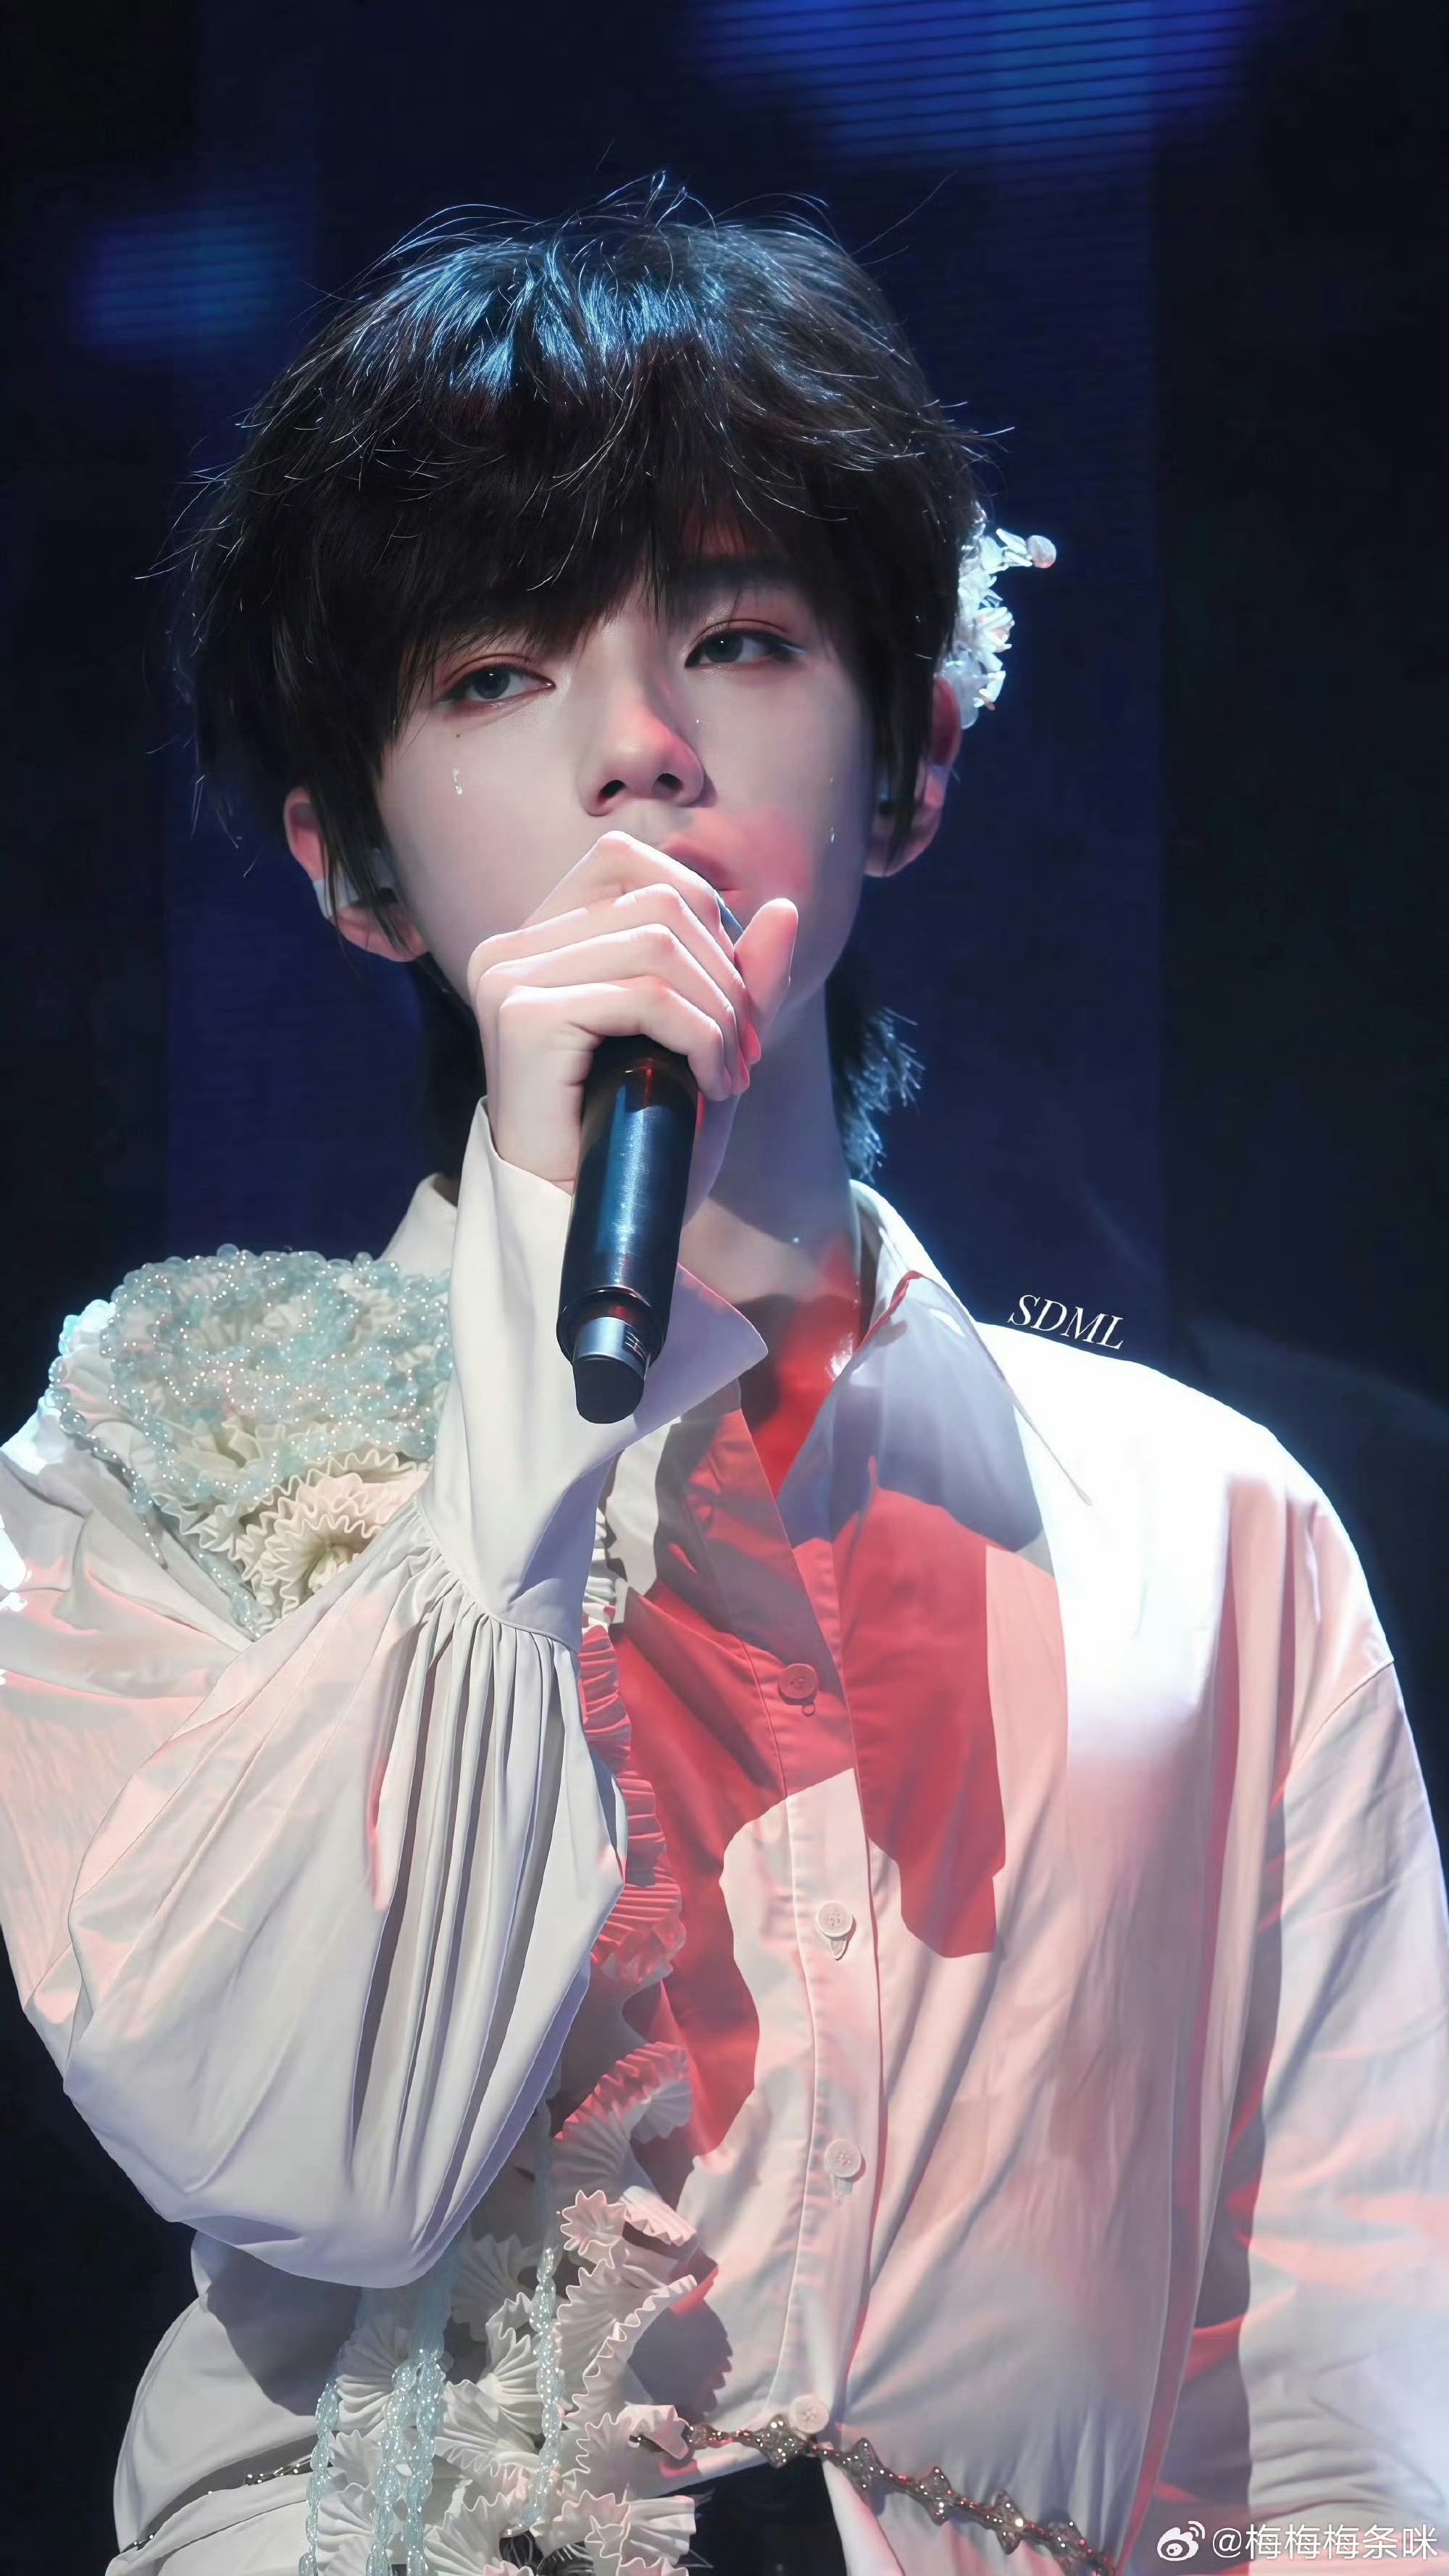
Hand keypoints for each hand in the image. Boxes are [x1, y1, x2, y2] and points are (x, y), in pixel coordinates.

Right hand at [465, 832, 797, 1217]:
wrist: (591, 1231)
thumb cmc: (638, 1147)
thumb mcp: (705, 1046)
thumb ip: (741, 979)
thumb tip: (785, 909)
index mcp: (539, 940)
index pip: (628, 861)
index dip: (703, 914)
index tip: (731, 999)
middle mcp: (511, 948)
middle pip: (659, 897)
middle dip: (726, 973)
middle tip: (746, 1050)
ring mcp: (509, 978)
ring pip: (659, 942)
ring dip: (721, 1012)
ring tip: (730, 1073)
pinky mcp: (523, 1017)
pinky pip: (647, 995)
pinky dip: (703, 1038)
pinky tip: (714, 1086)